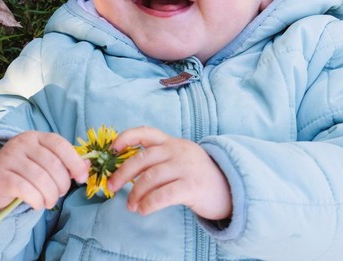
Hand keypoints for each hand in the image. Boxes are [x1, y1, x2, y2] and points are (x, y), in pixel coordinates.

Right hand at [0, 131, 88, 210]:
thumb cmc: (25, 171)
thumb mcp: (45, 162)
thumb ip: (65, 162)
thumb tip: (87, 167)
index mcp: (36, 136)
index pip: (60, 145)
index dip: (75, 163)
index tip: (81, 178)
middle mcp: (21, 143)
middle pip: (53, 165)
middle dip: (62, 184)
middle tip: (59, 194)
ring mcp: (8, 158)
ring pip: (41, 180)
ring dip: (50, 196)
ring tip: (49, 201)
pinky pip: (26, 190)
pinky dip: (37, 200)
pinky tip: (37, 204)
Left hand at [106, 126, 231, 220]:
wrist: (230, 189)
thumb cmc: (197, 177)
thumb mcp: (180, 160)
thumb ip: (159, 160)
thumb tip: (126, 173)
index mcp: (172, 143)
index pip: (146, 132)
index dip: (126, 137)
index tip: (112, 149)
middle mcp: (178, 151)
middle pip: (143, 158)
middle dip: (122, 173)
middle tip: (111, 187)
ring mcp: (186, 167)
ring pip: (150, 178)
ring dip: (135, 193)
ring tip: (131, 206)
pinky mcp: (192, 186)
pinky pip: (163, 195)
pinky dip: (149, 203)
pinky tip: (143, 210)